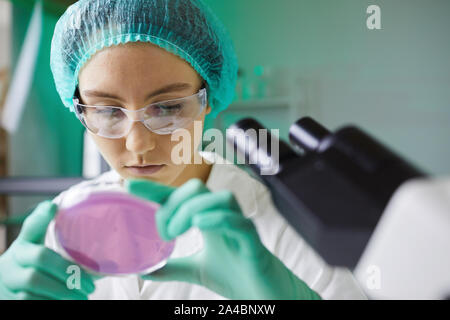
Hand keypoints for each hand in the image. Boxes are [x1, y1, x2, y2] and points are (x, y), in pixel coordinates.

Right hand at [0, 201, 95, 299]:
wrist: (8, 290)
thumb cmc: (36, 270)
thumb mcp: (46, 256)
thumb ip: (70, 252)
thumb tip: (112, 264)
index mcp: (26, 242)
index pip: (32, 226)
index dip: (41, 217)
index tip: (53, 207)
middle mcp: (15, 258)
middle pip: (41, 257)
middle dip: (68, 271)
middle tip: (90, 285)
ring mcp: (9, 279)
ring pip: (34, 282)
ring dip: (63, 291)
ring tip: (83, 297)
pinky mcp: (10, 298)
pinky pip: (30, 300)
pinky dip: (51, 301)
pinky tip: (68, 302)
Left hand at [126, 178, 320, 299]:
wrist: (263, 295)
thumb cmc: (235, 275)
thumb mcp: (195, 269)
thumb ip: (171, 266)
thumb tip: (144, 268)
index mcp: (209, 219)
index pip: (180, 196)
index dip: (156, 190)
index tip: (130, 188)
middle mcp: (224, 217)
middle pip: (199, 189)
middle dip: (175, 204)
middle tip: (166, 232)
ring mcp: (240, 227)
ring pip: (220, 198)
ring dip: (194, 210)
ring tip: (179, 232)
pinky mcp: (253, 243)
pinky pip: (238, 222)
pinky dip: (218, 220)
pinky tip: (200, 225)